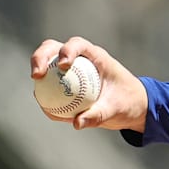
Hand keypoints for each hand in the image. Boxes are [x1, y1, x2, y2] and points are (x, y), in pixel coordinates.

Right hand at [30, 37, 147, 131]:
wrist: (132, 107)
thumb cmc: (128, 102)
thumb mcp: (117, 109)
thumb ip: (97, 115)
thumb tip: (77, 123)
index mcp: (96, 56)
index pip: (77, 44)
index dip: (66, 50)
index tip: (62, 65)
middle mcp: (81, 58)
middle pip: (54, 48)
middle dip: (40, 57)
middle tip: (36, 75)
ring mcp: (72, 69)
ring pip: (48, 65)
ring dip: (39, 76)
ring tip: (38, 95)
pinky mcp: (67, 82)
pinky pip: (53, 87)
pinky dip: (47, 95)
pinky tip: (46, 109)